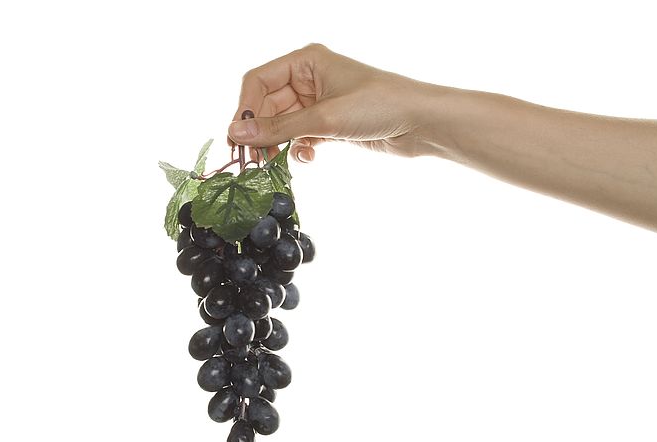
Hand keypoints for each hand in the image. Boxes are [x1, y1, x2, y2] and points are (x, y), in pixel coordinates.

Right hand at [228, 43, 435, 161]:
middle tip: (255, 162)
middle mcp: (308, 78)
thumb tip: (236, 134)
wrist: (420, 123)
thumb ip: (278, 128)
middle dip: (261, 134)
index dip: (245, 110)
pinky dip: (297, 148)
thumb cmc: (378, 105)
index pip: (257, 81)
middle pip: (266, 106)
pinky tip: (307, 157)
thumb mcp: (323, 117)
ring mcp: (318, 102)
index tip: (239, 139)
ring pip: (281, 124)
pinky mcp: (328, 123)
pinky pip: (298, 136)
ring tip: (278, 164)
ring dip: (278, 145)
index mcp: (305, 61)